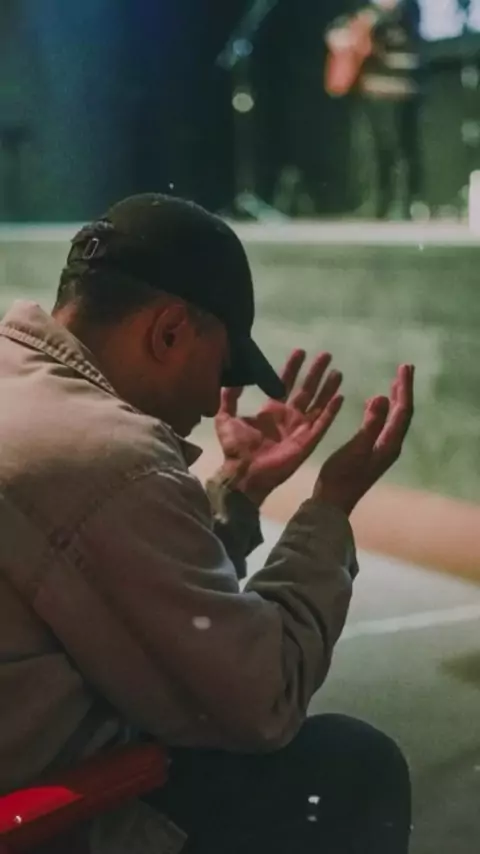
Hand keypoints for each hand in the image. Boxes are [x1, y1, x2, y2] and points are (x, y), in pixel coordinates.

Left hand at [215, 350, 343, 505]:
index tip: (300, 351)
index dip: (293, 368)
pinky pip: (323, 422)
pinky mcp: (308, 441)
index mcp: (272, 410)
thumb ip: (229, 398)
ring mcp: (300, 428)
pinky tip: (340, 396)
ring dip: (328, 387)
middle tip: (326, 355)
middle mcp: (289, 416)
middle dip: (316, 372)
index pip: (285, 383)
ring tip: (337, 371)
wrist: (243, 472)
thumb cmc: (235, 448)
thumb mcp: (225, 418)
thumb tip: (233, 379)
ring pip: (318, 402)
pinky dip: (331, 410)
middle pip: (306, 389)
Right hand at [315, 364, 414, 515]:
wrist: (332, 503)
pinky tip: (371, 404)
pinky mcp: (371, 452)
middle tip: (405, 368)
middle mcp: (390, 446)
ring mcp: (381, 450)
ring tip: (394, 382)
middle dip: (404, 390)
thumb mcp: (356, 448)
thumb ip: (371, 423)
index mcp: (389, 444)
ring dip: (394, 399)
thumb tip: (382, 396)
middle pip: (402, 413)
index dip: (405, 388)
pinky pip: (382, 425)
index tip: (404, 367)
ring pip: (393, 419)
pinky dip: (380, 410)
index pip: (403, 410)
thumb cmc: (341, 477)